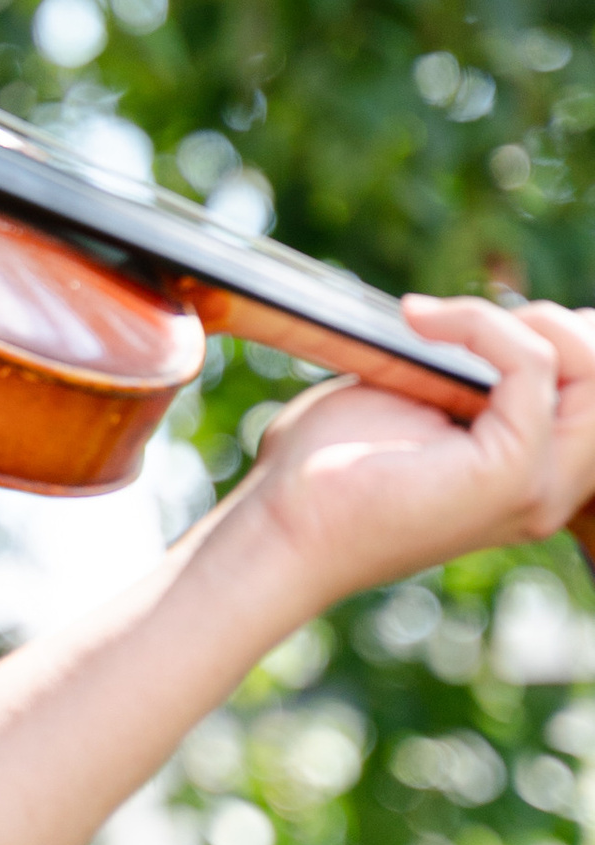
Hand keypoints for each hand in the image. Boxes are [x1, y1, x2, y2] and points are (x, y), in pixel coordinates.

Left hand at [245, 296, 594, 605]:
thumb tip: (498, 317)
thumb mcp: (413, 402)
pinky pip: (534, 367)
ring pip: (593, 369)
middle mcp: (552, 487)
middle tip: (462, 319)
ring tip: (446, 321)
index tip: (469, 318)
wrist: (281, 527)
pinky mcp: (512, 475)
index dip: (557, 335)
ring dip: (526, 321)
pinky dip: (483, 326)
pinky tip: (420, 325)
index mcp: (534, 474)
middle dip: (555, 323)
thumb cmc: (326, 469)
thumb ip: (467, 370)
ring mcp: (539, 487)